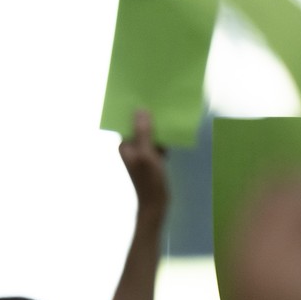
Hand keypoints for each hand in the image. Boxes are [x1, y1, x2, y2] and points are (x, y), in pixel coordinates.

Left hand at [119, 109, 168, 224]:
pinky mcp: (153, 158)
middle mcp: (132, 148)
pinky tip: (175, 129)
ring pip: (151, 134)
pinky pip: (159, 143)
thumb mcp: (146, 154)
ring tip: (170, 111)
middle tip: (162, 101)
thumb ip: (143, 133)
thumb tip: (140, 110)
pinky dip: (165, 137)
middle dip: (150, 116)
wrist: (156, 203)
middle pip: (140, 127)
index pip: (129, 123)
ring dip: (159, 126)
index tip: (146, 96)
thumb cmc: (149, 180)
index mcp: (126, 146)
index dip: (137, 111)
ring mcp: (143, 153)